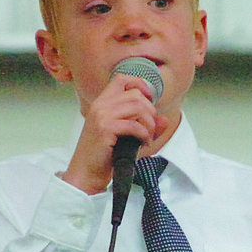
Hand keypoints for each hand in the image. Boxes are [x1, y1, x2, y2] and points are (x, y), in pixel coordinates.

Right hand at [63, 73, 166, 193]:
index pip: (121, 79)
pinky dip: (145, 135)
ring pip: (138, 107)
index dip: (140, 84)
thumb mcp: (129, 137)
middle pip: (135, 95)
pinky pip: (135, 125)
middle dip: (150, 112)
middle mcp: (100, 105)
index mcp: (102, 103)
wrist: (87, 172)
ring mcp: (101, 116)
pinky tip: (143, 144)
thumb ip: (147, 127)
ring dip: (149, 124)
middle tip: (151, 129)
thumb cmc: (105, 155)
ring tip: (147, 137)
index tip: (150, 99)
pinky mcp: (105, 129)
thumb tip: (165, 119)